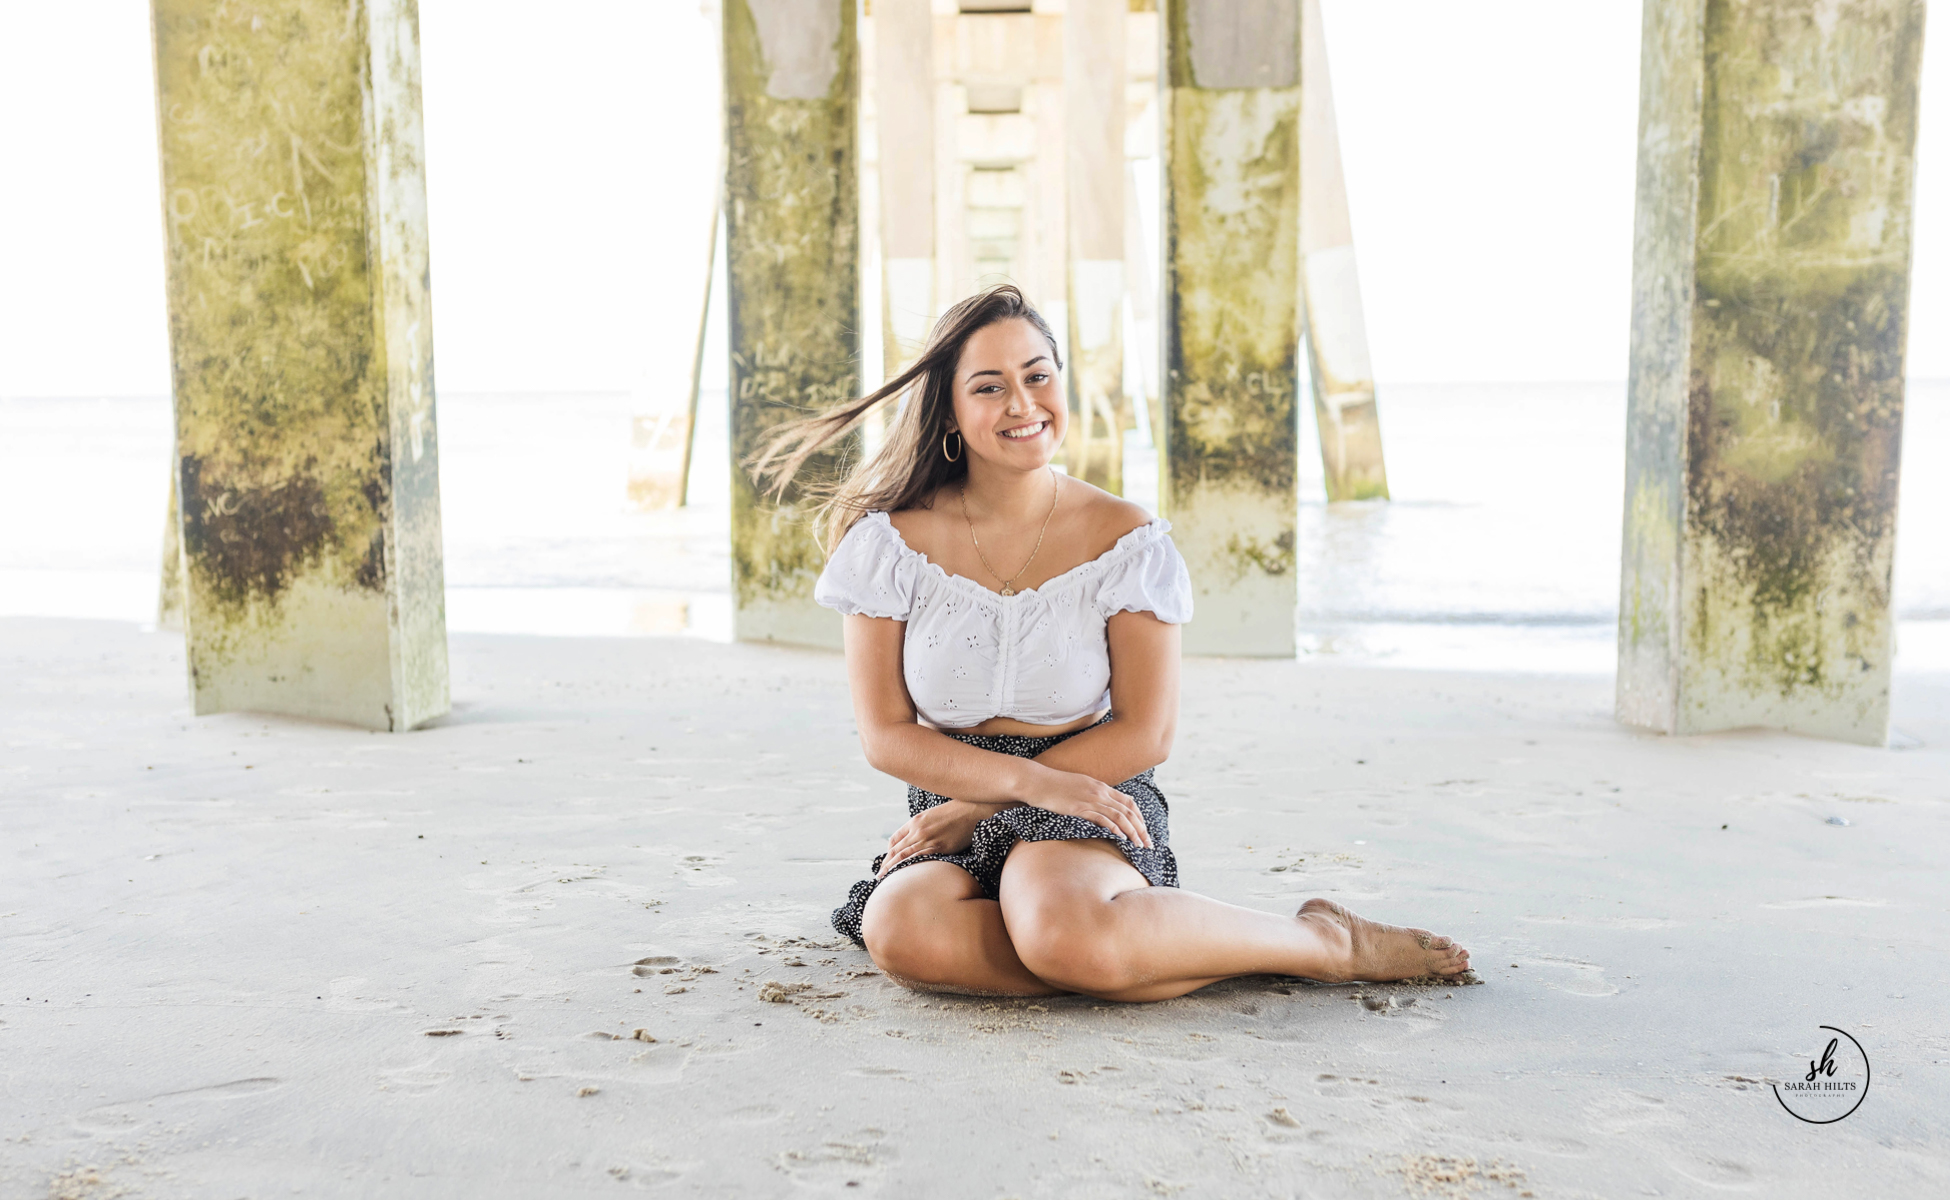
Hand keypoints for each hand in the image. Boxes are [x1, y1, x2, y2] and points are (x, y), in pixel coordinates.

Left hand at [878, 800, 987, 877]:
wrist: (971, 809)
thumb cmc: (954, 811)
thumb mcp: (932, 814)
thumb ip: (921, 826)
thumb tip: (914, 839)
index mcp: (915, 821)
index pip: (895, 839)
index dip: (888, 852)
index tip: (886, 861)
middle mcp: (918, 830)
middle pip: (897, 850)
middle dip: (886, 863)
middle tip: (879, 875)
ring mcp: (928, 839)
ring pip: (905, 856)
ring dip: (893, 868)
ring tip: (886, 878)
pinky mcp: (940, 848)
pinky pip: (920, 859)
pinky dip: (910, 867)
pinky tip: (904, 875)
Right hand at [1022, 769, 1152, 848]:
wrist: (1036, 781)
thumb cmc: (1054, 785)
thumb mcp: (1079, 786)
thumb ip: (1092, 794)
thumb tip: (1100, 807)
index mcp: (1100, 786)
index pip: (1129, 802)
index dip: (1140, 817)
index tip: (1145, 830)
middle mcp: (1099, 792)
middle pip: (1128, 811)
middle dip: (1141, 829)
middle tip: (1148, 844)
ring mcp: (1090, 799)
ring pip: (1119, 816)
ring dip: (1132, 832)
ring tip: (1139, 845)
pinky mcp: (1079, 808)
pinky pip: (1101, 818)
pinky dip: (1114, 828)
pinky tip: (1121, 837)